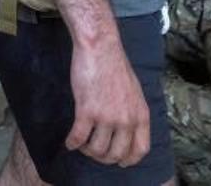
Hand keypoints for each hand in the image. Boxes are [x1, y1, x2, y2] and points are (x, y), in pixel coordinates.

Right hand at [65, 38, 150, 166]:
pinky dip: (72, 143)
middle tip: (94, 151)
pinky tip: (69, 142)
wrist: (100, 48)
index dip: (128, 160)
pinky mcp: (87, 111)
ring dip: (87, 150)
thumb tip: (125, 129)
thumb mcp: (134, 92)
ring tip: (81, 144)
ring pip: (97, 149)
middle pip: (116, 153)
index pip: (140, 149)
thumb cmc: (114, 66)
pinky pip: (78, 137)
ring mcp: (107, 117)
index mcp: (141, 115)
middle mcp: (126, 120)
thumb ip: (132, 112)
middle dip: (103, 157)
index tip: (118, 161)